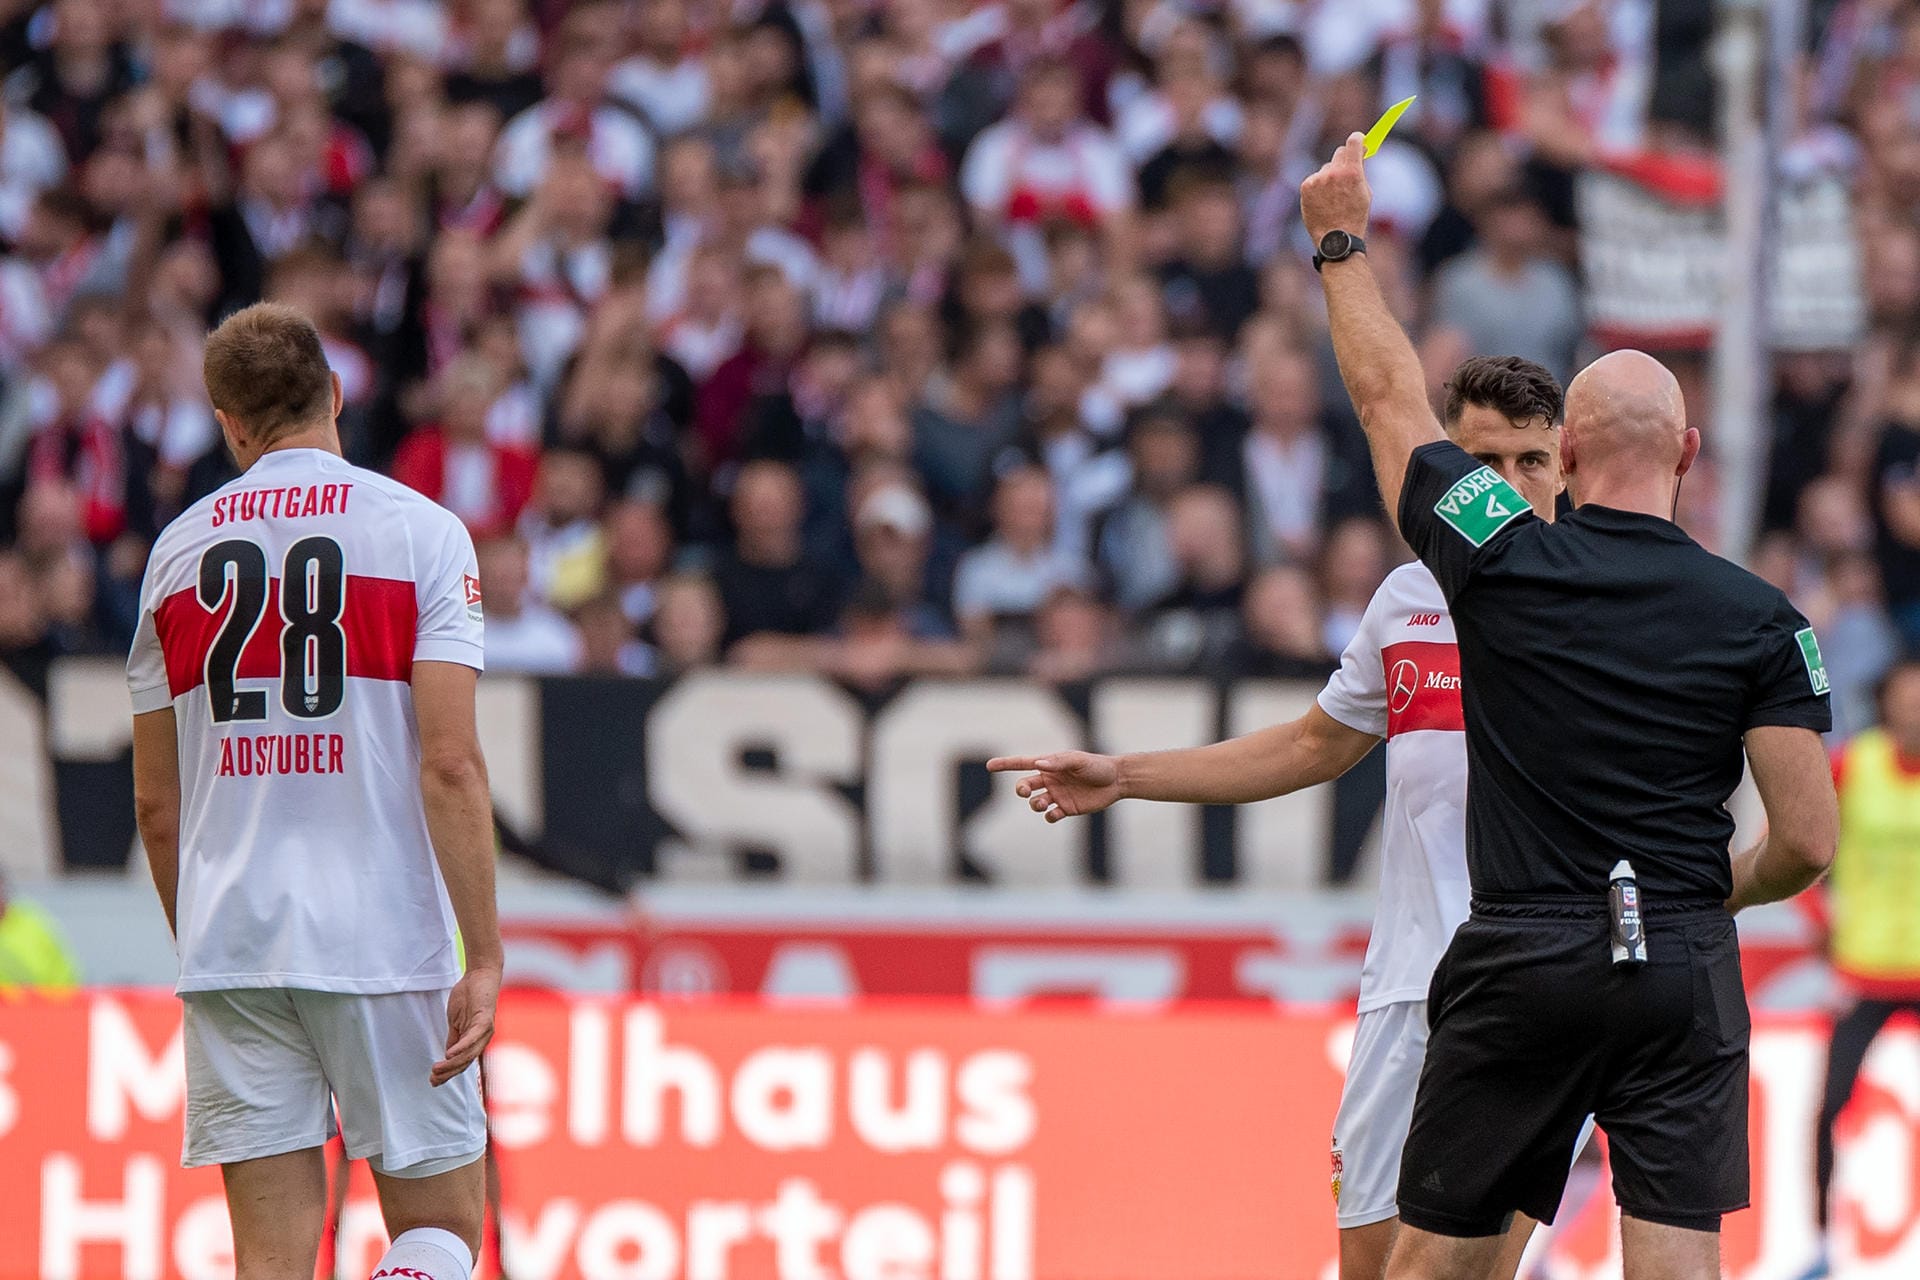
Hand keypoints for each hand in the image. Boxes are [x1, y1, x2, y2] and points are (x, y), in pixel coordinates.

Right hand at [432, 963, 499, 1086]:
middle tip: (432, 1080)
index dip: (448, 1073)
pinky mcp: (484, 1020)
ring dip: (451, 1063)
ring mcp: (485, 1031)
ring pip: (468, 1054)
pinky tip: (448, 1054)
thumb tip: (448, 1054)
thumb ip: (454, 1037)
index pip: (461, 1062)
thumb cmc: (469, 997)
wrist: (480, 976)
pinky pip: (472, 1038)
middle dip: (448, 1073)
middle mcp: (483, 1039)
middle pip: (465, 1062)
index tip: (432, 1080)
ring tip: (436, 1069)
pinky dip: (461, 1047)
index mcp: (475, 1040)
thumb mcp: (456, 1020)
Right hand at [985, 751, 1123, 822]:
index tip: (989, 765)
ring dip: (1035, 804)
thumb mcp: (1078, 761)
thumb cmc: (1097, 766)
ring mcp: (1057, 795)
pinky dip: (1049, 816)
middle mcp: (1050, 780)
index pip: (1022, 764)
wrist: (1116, 781)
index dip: (1005, 764)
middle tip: (1025, 792)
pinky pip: (1050, 815)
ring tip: (1043, 803)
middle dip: (1021, 790)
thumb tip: (1038, 764)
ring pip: (1035, 803)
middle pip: (1025, 786)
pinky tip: (1055, 812)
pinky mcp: (1066, 809)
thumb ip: (1058, 762)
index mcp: (1049, 765)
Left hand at [1299, 132, 1371, 243]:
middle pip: (1340, 152)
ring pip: (1327, 168)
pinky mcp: (1306, 186)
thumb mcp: (1365, 193)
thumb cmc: (1354, 218)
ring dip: (1331, 176)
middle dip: (1345, 158)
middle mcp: (1334, 172)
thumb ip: (1360, 171)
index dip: (1358, 139)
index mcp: (1353, 172)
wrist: (1336, 238)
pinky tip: (1323, 200)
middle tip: (1347, 168)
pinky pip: (1315, 179)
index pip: (1354, 141)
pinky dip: (1319, 186)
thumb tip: (1359, 155)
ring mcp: (1318, 179)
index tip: (1360, 140)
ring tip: (1334, 196)